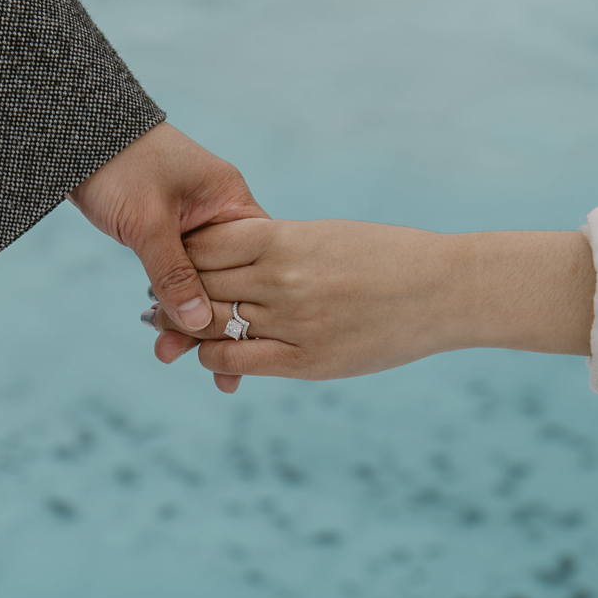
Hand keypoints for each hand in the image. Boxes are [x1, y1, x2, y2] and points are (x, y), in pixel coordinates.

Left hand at [66, 121, 269, 392]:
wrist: (74, 134)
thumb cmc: (119, 163)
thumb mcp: (148, 221)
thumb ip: (174, 273)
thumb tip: (198, 324)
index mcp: (231, 201)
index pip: (260, 261)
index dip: (252, 306)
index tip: (245, 349)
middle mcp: (220, 216)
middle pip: (230, 281)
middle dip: (216, 323)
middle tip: (214, 372)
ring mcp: (194, 227)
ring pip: (201, 283)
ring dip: (187, 319)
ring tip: (169, 356)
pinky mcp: (167, 235)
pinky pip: (178, 277)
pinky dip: (171, 303)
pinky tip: (166, 336)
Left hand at [148, 218, 475, 390]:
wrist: (443, 289)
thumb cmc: (388, 257)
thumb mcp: (327, 236)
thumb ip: (278, 244)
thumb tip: (233, 252)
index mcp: (286, 238)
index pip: (206, 243)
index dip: (181, 254)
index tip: (170, 261)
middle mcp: (282, 278)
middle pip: (201, 283)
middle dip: (172, 291)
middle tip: (154, 300)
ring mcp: (293, 320)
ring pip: (212, 324)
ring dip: (186, 327)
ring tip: (173, 329)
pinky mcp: (306, 360)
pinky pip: (236, 360)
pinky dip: (213, 358)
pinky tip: (210, 354)